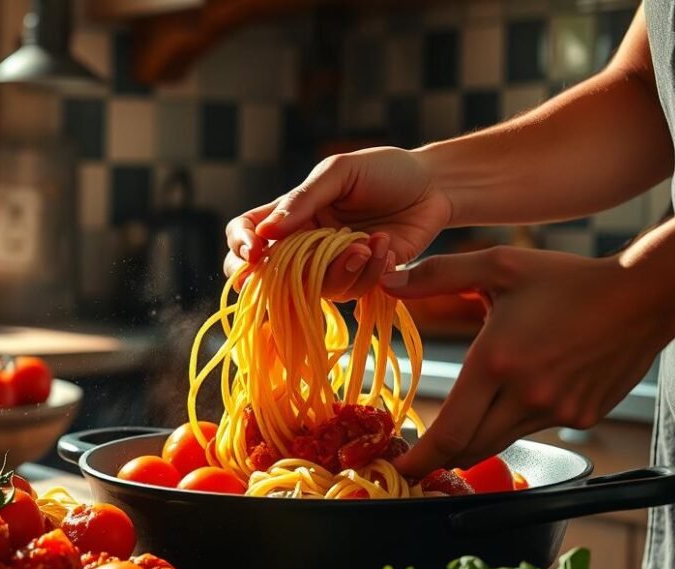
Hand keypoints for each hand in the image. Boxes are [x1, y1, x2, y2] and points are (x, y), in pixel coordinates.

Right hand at [223, 147, 453, 298]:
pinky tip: (387, 247)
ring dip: (341, 270)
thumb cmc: (383, 170)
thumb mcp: (339, 173)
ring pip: (314, 289)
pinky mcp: (362, 279)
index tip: (255, 253)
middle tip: (298, 271)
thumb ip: (302, 199)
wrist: (434, 185)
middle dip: (273, 281)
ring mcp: (331, 265)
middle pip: (267, 276)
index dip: (241, 247)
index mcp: (290, 214)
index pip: (247, 233)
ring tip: (370, 244)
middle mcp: (304, 244)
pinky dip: (371, 272)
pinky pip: (352, 291)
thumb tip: (265, 232)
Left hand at [380, 246, 671, 477]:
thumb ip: (438, 275)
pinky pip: (535, 428)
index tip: (401, 468)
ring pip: (501, 440)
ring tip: (465, 419)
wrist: (644, 295)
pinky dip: (517, 419)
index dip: (420, 458)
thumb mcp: (499, 266)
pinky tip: (524, 390)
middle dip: (441, 455)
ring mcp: (558, 410)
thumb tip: (388, 282)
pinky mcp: (582, 416)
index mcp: (497, 362)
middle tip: (421, 452)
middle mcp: (526, 394)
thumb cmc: (567, 279)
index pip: (449, 431)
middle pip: (469, 448)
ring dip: (477, 436)